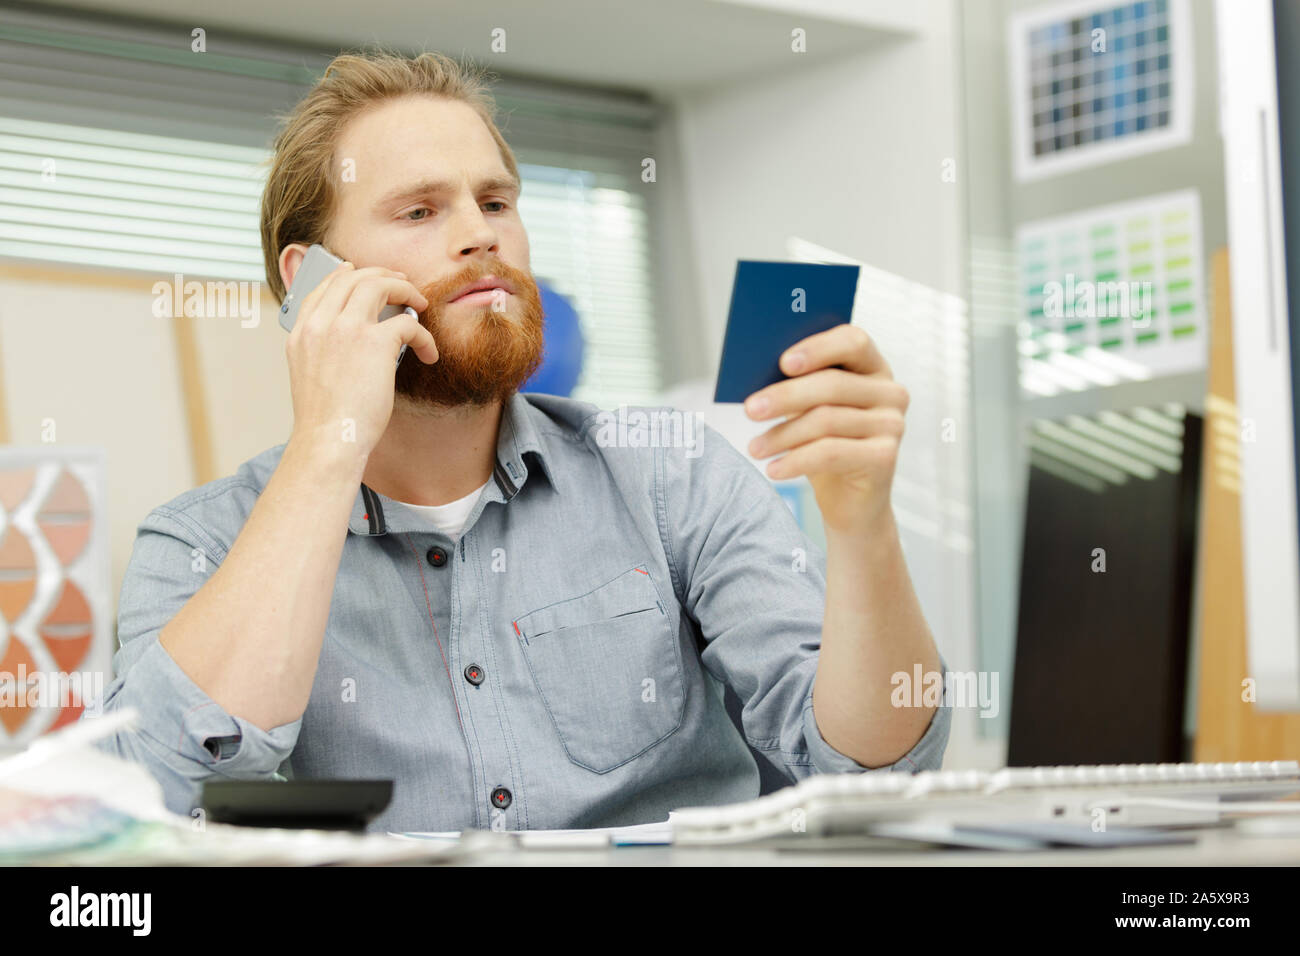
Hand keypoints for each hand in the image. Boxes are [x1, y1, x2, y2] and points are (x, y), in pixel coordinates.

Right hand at [285, 262, 437, 460]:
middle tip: (402, 283)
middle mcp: (320, 325)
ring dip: (405, 290)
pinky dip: (425, 336)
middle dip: (381, 274)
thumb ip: (323, 352)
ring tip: (420, 303)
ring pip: (379, 285)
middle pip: (352, 278)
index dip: (343, 275)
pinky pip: (408, 324)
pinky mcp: (375, 342)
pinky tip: (429, 352)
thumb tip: (351, 346)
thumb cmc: (326, 421)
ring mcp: (345, 329)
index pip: (321, 289)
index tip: (358, 272)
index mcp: (302, 334)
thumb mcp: (309, 377)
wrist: (330, 440)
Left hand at [744, 324, 906, 534]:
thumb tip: (757, 377)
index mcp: (873, 367)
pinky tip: (773, 469)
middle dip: (785, 396)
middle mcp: (890, 392)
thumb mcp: (809, 411)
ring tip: (755, 448)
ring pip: (827, 420)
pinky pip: (831, 452)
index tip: (783, 362)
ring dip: (782, 435)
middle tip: (750, 409)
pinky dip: (795, 461)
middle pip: (833, 384)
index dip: (818, 348)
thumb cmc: (825, 446)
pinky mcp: (885, 457)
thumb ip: (796, 386)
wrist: (851, 501)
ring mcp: (892, 424)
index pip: (853, 341)